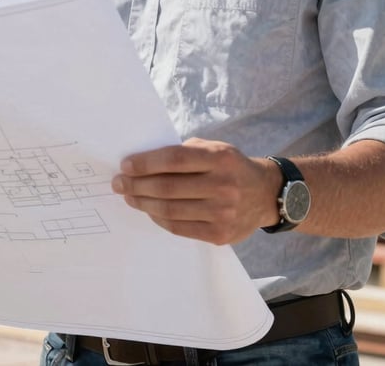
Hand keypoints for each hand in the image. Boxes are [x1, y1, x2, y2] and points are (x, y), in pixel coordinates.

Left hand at [111, 138, 279, 244]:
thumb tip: (145, 161)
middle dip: (137, 185)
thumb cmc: (230, 167)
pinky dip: (159, 218)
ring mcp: (223, 213)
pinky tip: (149, 210)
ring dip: (143, 203)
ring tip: (129, 196)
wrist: (265, 194)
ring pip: (170, 210)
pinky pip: (179, 228)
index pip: (175, 159)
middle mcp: (223, 186)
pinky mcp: (220, 235)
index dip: (146, 163)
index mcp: (220, 158)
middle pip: (168, 187)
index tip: (126, 165)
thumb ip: (186, 152)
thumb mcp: (215, 149)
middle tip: (119, 183)